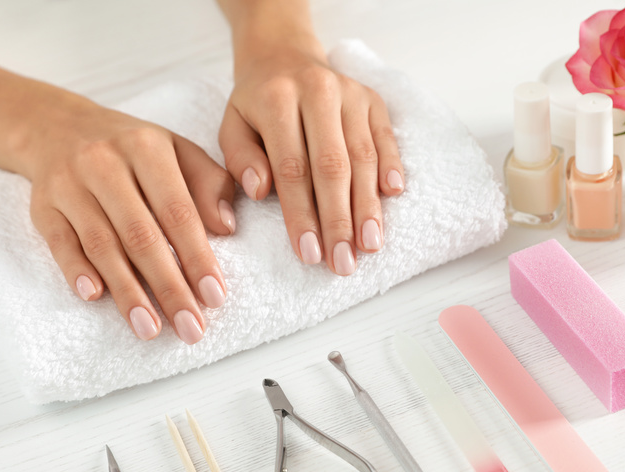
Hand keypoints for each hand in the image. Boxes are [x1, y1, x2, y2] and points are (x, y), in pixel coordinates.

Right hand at [21, 90, 234, 343]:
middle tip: (190, 327)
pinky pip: (60, 243)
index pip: (178, 211)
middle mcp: (105, 164)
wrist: (57, 127)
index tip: (214, 296)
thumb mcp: (178, 151)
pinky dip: (77, 271)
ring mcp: (70, 185)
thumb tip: (227, 227)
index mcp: (147, 148)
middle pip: (141, 236)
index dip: (197, 257)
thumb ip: (210, 184)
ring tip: (150, 329)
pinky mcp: (43, 206)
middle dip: (169, 287)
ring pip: (102, 245)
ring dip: (128, 292)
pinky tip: (96, 297)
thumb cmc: (132, 149)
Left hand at [219, 36, 403, 274]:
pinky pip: (386, 137)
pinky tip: (392, 196)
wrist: (284, 55)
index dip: (302, 214)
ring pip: (364, 156)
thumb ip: (241, 159)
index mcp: (277, 99)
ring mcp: (350, 94)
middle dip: (340, 220)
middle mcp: (318, 92)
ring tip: (369, 246)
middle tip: (344, 262)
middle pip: (333, 165)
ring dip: (368, 205)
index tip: (308, 254)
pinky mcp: (373, 99)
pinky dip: (391, 167)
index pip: (292, 167)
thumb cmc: (256, 105)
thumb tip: (261, 191)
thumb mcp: (232, 126)